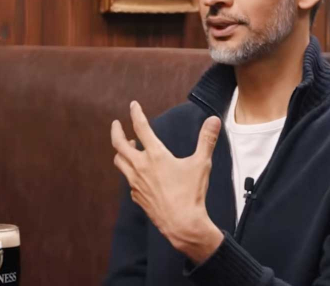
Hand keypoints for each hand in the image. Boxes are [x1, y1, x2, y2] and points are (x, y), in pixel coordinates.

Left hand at [111, 101, 223, 262]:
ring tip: (127, 147)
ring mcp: (136, 183)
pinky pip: (128, 181)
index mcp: (156, 156)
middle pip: (119, 145)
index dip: (136, 114)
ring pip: (120, 163)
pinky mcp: (137, 197)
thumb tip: (214, 120)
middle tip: (116, 124)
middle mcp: (141, 167)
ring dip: (121, 152)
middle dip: (116, 132)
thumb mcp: (201, 163)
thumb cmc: (191, 194)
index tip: (133, 105)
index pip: (141, 128)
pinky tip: (137, 175)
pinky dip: (129, 173)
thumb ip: (206, 139)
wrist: (182, 224)